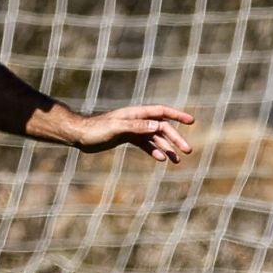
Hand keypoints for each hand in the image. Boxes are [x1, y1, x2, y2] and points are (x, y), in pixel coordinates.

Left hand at [73, 104, 195, 162]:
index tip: (191, 121)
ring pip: (155, 138)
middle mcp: (137, 120)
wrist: (80, 135)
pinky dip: (154, 150)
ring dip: (167, 147)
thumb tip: (158, 126)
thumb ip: (137, 127)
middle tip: (188, 150)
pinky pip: (145, 144)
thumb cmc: (96, 130)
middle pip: (162, 128)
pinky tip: (161, 158)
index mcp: (137, 114)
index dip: (177, 116)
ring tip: (177, 160)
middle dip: (176, 138)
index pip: (162, 112)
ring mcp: (133, 129)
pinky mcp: (127, 138)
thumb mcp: (117, 128)